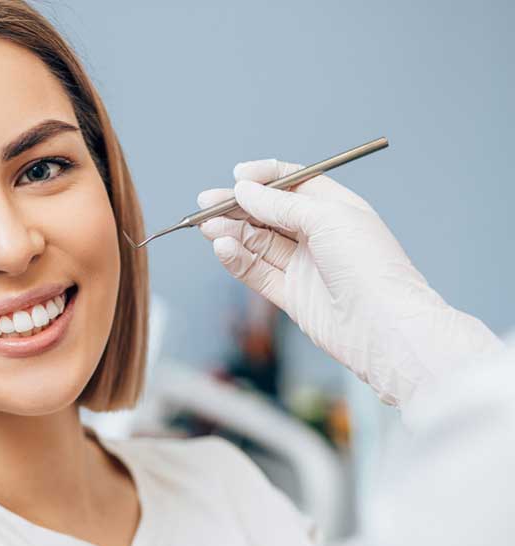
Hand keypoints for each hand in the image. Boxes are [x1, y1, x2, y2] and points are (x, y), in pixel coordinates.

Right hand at [198, 159, 501, 408]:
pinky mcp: (290, 295)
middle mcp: (319, 236)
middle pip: (268, 214)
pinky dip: (237, 259)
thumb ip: (280, 205)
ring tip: (207, 227)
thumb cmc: (369, 265)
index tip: (237, 176)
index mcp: (335, 209)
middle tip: (205, 203)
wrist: (383, 326)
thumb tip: (244, 190)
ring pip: (257, 243)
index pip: (293, 184)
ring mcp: (304, 266)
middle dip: (236, 206)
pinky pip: (256, 272)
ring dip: (231, 232)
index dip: (264, 177)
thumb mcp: (327, 218)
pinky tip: (222, 248)